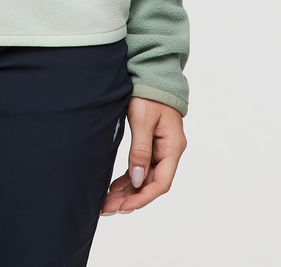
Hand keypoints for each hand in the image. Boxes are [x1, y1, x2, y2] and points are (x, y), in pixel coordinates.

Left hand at [100, 98, 185, 214]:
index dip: (142, 197)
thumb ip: (141, 150)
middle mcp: (170, 150)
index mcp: (173, 146)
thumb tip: (137, 180)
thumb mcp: (143, 119)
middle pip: (152, 183)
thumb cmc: (149, 93)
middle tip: (108, 208)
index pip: (160, 182)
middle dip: (131, 198)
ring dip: (128, 190)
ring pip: (145, 177)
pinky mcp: (153, 143)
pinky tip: (115, 186)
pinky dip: (129, 178)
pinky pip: (142, 167)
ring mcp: (162, 148)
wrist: (152, 73)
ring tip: (108, 202)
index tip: (122, 206)